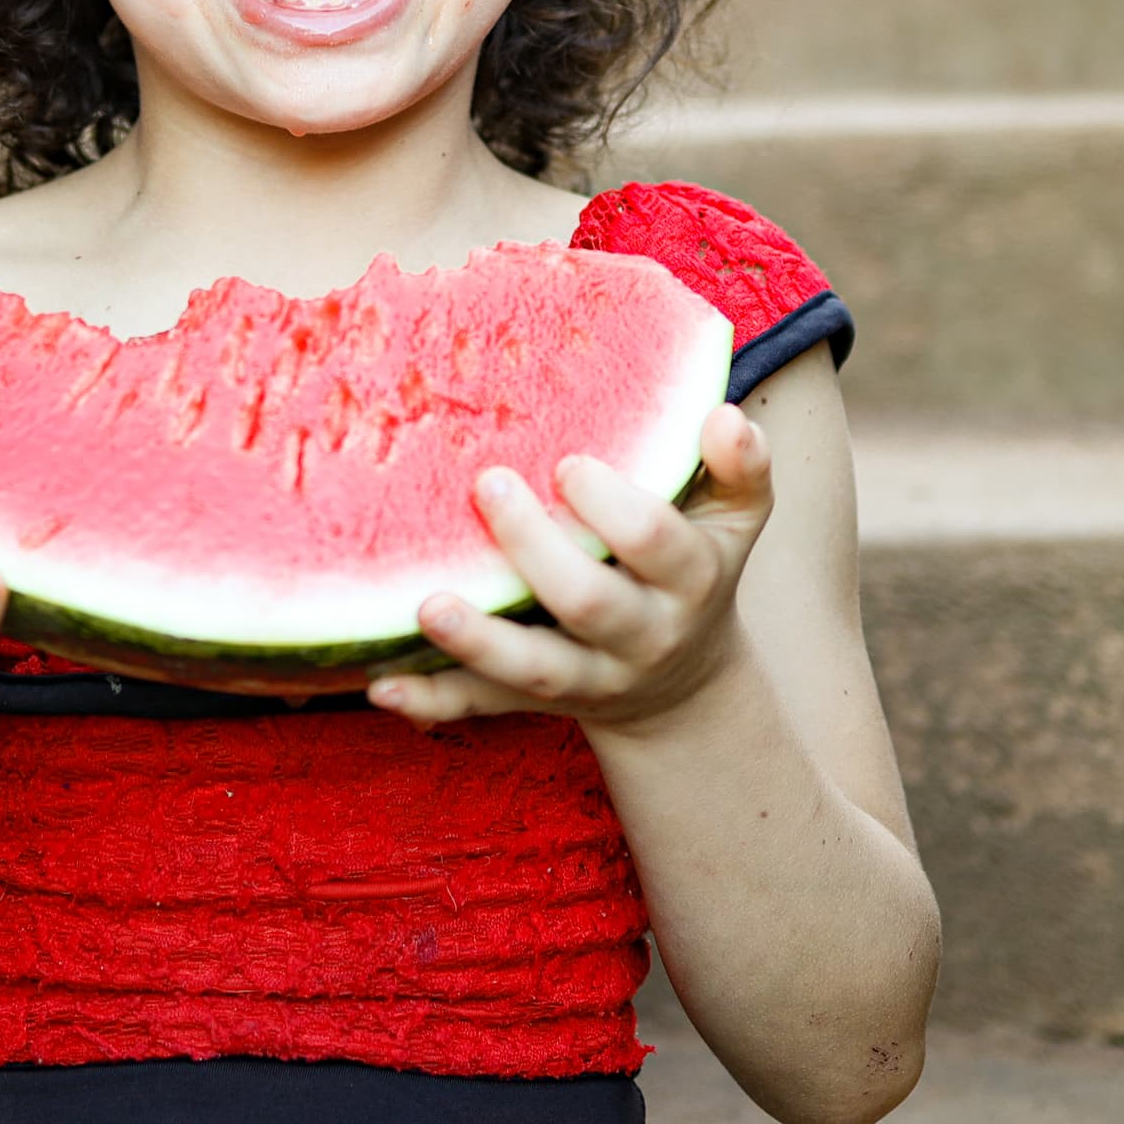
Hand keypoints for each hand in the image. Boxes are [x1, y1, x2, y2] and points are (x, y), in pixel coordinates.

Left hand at [369, 403, 770, 731]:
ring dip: (478, 641)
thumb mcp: (734, 523)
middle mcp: (639, 635)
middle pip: (589, 604)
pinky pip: (481, 707)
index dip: (613, 507)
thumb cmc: (694, 569)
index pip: (656, 544)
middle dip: (537, 550)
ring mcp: (586, 677)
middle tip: (490, 483)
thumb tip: (723, 416)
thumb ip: (740, 468)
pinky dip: (433, 700)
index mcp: (688, 581)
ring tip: (427, 604)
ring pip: (533, 670)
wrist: (683, 685)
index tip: (569, 462)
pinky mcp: (533, 702)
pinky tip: (383, 685)